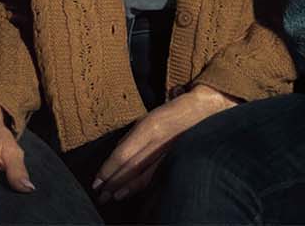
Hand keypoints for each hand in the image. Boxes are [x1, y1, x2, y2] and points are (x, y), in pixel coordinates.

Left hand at [91, 84, 235, 203]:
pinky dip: (142, 187)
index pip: (123, 154)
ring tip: (111, 197)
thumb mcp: (149, 117)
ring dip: (125, 188)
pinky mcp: (177, 159)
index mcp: (150, 126)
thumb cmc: (173, 110)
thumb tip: (116, 153)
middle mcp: (160, 142)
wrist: (207, 108)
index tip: (96, 180)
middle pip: (131, 168)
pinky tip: (131, 192)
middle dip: (113, 183)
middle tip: (99, 194)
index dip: (108, 170)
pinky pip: (156, 176)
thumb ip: (133, 136)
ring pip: (144, 176)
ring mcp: (170, 153)